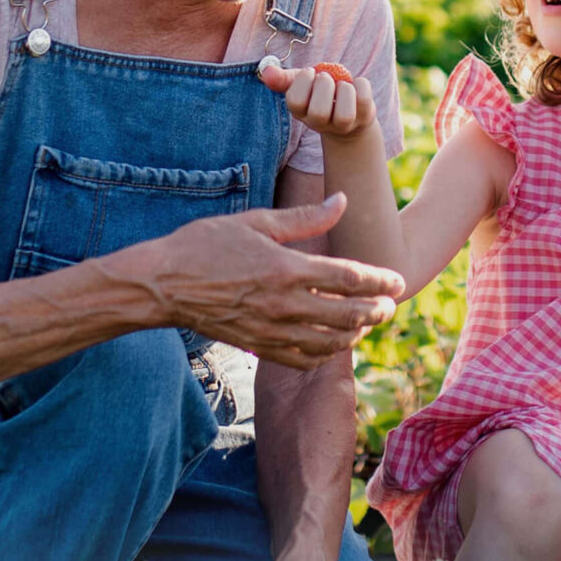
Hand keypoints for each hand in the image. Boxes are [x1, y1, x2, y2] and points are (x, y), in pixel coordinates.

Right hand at [107, 195, 403, 369]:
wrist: (163, 284)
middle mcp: (283, 304)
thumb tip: (343, 202)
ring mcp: (271, 330)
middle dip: (376, 311)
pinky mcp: (258, 346)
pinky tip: (333, 342)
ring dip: (355, 333)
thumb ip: (305, 218)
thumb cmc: (206, 245)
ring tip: (366, 323)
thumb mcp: (257, 222)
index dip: (380, 281)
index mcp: (286, 268)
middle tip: (389, 305)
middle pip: (348, 315)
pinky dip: (325, 352)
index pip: (349, 278)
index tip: (398, 281)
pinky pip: (303, 358)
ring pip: (330, 342)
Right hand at [258, 56, 375, 138]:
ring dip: (344, 90)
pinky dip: (361, 84)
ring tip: (343, 85)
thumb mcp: (302, 84)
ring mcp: (344, 125)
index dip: (303, 82)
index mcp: (301, 113)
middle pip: (319, 112)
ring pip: (345, 115)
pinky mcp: (364, 118)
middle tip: (326, 79)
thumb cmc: (321, 94)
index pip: (295, 102)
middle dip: (324, 86)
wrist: (350, 115)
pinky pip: (364, 99)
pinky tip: (356, 85)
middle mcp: (320, 124)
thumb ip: (284, 78)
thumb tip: (266, 72)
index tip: (310, 73)